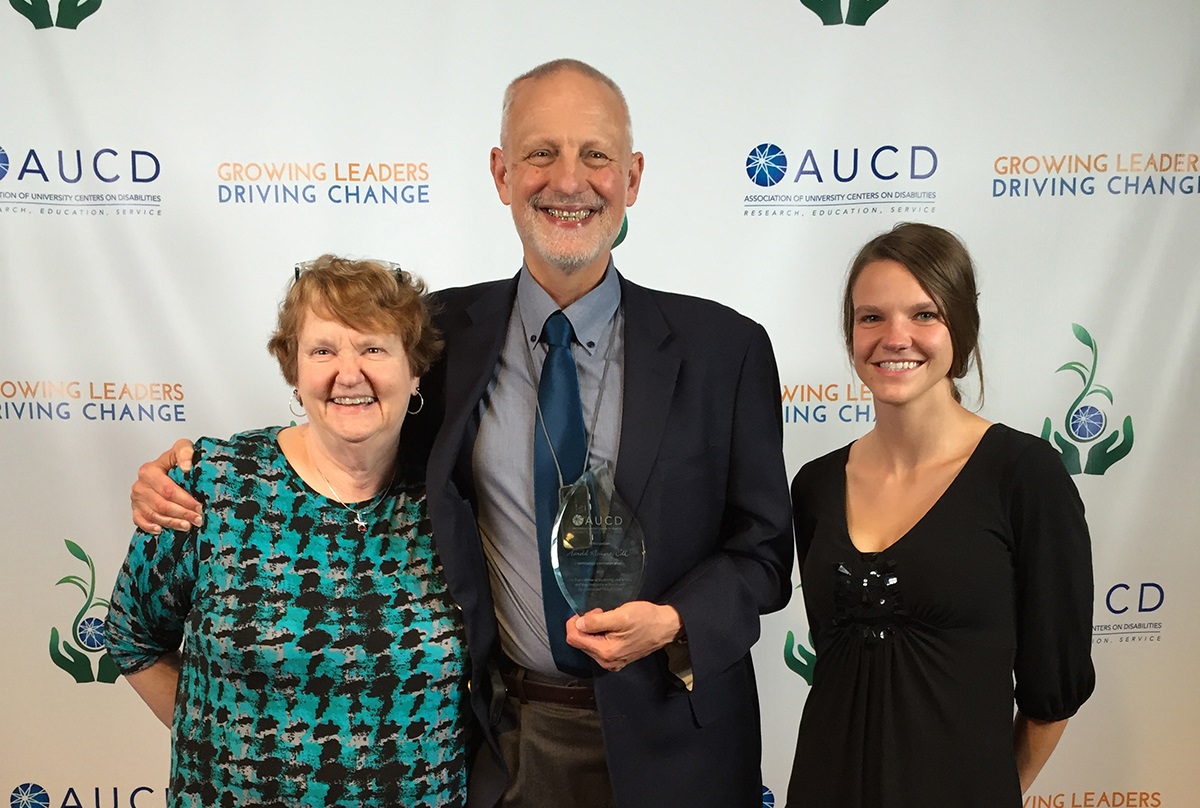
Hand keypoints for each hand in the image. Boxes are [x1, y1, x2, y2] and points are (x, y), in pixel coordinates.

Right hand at [131, 439, 200, 533]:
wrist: (166, 466)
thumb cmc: (174, 459)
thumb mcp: (182, 448)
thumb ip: (185, 452)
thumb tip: (186, 467)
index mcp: (149, 471)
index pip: (168, 490)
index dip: (185, 500)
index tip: (199, 507)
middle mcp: (140, 485)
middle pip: (162, 505)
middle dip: (182, 514)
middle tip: (197, 519)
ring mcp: (137, 498)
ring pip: (154, 515)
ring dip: (171, 522)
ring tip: (187, 525)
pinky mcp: (136, 508)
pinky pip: (139, 520)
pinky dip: (149, 526)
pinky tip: (161, 529)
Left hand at [565, 602, 682, 671]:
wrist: (665, 627)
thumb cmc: (646, 619)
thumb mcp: (620, 615)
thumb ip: (596, 621)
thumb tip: (578, 624)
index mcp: (606, 652)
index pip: (574, 639)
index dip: (574, 622)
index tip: (588, 612)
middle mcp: (606, 661)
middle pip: (579, 642)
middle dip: (585, 626)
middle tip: (601, 613)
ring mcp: (611, 662)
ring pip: (588, 644)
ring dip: (592, 630)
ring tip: (608, 619)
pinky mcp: (616, 659)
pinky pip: (598, 647)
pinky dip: (599, 635)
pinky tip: (611, 627)